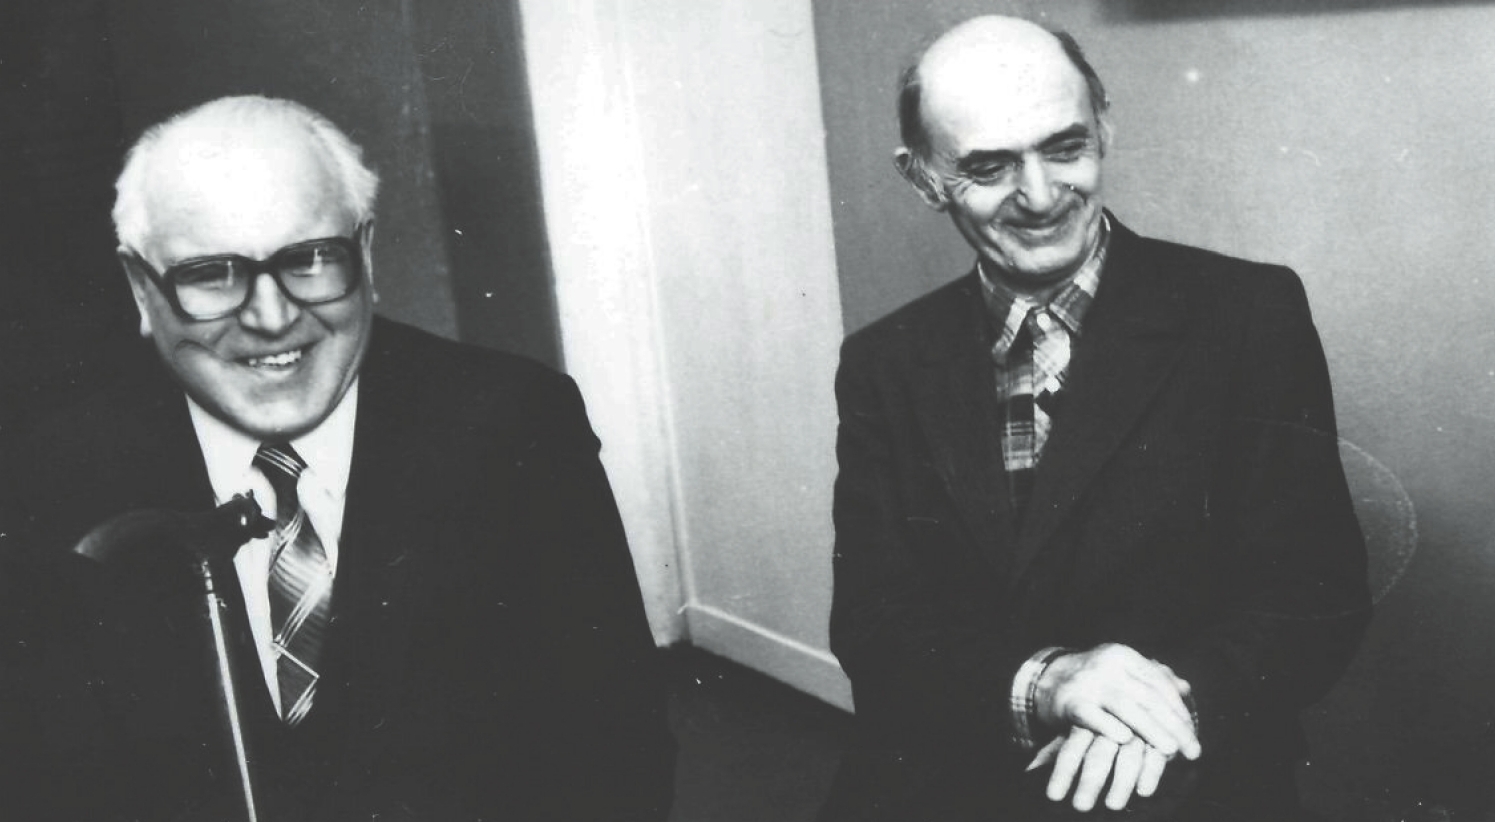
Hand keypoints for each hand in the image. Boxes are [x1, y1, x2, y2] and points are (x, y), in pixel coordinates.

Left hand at [1028, 727, 1170, 811]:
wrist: (1135, 685)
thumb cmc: (1098, 718)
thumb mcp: (1077, 730)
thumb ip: (1054, 751)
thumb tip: (1028, 769)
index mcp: (1085, 717)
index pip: (1071, 748)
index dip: (1063, 773)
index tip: (1053, 796)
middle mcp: (1110, 719)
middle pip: (1098, 753)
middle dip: (1089, 782)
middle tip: (1080, 808)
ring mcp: (1136, 725)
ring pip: (1128, 754)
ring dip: (1120, 783)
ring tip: (1110, 807)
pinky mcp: (1161, 731)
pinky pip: (1156, 752)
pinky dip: (1151, 772)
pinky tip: (1143, 792)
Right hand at [1035, 644, 1199, 758]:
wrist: (1045, 680)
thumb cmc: (1093, 680)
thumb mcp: (1121, 671)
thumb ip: (1152, 678)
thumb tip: (1185, 688)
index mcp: (1123, 655)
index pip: (1159, 683)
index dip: (1179, 709)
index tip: (1193, 733)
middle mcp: (1107, 664)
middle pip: (1148, 697)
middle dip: (1174, 726)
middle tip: (1192, 750)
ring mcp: (1088, 682)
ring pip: (1126, 707)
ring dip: (1152, 731)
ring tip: (1171, 751)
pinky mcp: (1070, 701)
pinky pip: (1093, 716)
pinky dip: (1110, 727)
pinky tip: (1127, 740)